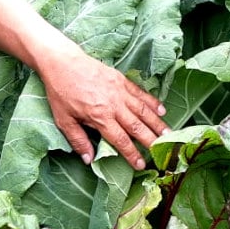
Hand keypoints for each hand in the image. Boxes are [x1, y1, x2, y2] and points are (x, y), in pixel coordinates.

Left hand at [41, 50, 169, 169]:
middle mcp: (114, 105)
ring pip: (143, 111)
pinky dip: (152, 102)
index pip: (120, 140)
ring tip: (168, 134)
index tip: (141, 165)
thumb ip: (78, 141)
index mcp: (100, 117)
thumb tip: (89, 160)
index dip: (132, 154)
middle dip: (151, 141)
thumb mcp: (64, 120)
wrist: (62, 63)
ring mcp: (120, 91)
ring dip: (157, 123)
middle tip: (162, 152)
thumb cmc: (61, 93)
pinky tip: (162, 110)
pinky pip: (141, 93)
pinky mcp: (121, 80)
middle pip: (137, 127)